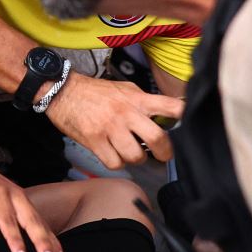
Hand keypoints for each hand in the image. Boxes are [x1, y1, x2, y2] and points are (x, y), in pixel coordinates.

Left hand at [0, 157, 63, 251]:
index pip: (7, 221)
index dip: (15, 240)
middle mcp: (16, 197)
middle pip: (31, 221)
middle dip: (41, 242)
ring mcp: (25, 200)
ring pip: (41, 223)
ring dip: (51, 243)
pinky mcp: (29, 205)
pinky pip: (43, 223)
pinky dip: (52, 238)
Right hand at [46, 74, 182, 167]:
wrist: (61, 91)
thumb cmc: (95, 92)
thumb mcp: (124, 89)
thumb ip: (144, 102)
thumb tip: (165, 116)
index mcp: (137, 99)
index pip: (170, 107)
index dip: (185, 117)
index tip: (190, 124)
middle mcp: (125, 113)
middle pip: (157, 138)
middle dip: (164, 152)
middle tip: (163, 155)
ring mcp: (109, 128)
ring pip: (135, 156)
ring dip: (136, 158)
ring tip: (130, 152)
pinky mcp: (93, 140)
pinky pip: (114, 162)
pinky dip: (116, 162)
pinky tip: (113, 154)